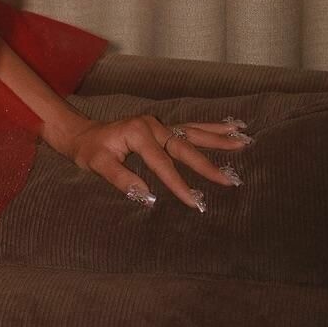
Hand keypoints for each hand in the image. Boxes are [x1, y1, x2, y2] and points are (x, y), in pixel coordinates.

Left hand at [47, 112, 252, 210]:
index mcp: (138, 132)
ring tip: (244, 139)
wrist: (83, 134)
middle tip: (229, 180)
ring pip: (194, 132)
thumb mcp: (97, 164)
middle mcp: (153, 125)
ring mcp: (160, 124)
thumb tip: (146, 195)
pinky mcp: (163, 128)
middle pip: (185, 146)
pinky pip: (191, 128)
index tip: (195, 201)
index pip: (162, 163)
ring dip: (219, 138)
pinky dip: (211, 128)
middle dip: (207, 164)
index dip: (178, 183)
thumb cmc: (90, 150)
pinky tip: (231, 126)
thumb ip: (120, 178)